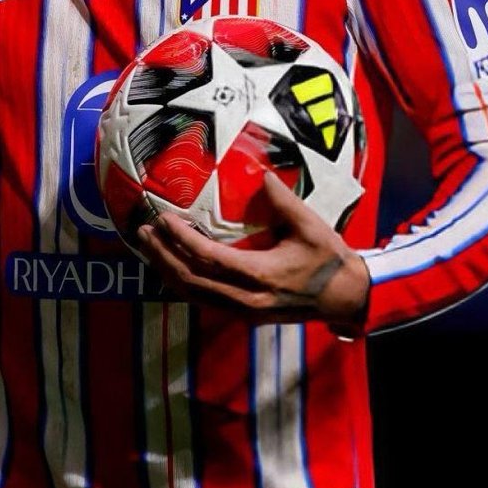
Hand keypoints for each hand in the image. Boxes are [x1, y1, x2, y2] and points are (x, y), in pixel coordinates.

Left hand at [137, 171, 369, 334]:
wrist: (345, 298)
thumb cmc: (329, 259)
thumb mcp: (311, 226)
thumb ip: (284, 201)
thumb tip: (261, 174)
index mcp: (260, 276)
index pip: (208, 258)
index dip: (180, 239)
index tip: (162, 219)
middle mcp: (245, 299)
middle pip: (191, 280)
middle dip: (162, 256)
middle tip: (142, 232)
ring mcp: (243, 310)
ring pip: (194, 294)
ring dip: (167, 271)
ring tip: (147, 248)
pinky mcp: (244, 313)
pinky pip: (204, 299)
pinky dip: (182, 283)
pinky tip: (170, 267)